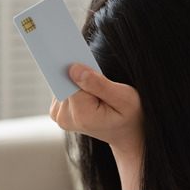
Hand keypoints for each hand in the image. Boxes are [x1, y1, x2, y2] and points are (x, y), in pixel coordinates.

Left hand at [51, 64, 144, 189]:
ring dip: (77, 79)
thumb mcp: (124, 98)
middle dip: (78, 72)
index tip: (75, 55)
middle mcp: (65, 118)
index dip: (74, 65)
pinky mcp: (58, 112)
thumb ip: (99, 84)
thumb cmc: (131, 115)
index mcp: (82, 115)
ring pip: (61, 83)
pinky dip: (74, 84)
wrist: (126, 134)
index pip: (69, 81)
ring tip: (96, 85)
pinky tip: (88, 88)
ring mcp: (60, 116)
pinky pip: (61, 88)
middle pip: (63, 81)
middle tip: (95, 71)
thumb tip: (73, 69)